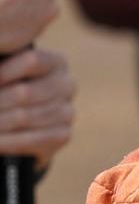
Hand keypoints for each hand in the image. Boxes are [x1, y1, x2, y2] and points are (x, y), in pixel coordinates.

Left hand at [0, 48, 74, 168]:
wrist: (16, 121)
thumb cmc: (8, 88)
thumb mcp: (5, 72)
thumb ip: (3, 62)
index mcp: (56, 63)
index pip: (32, 61)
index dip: (3, 72)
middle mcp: (68, 86)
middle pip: (24, 93)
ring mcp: (68, 112)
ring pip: (24, 117)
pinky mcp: (63, 135)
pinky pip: (30, 140)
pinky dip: (4, 142)